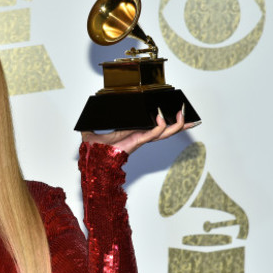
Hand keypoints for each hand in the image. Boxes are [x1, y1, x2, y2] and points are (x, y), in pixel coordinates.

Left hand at [81, 106, 197, 154]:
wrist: (92, 159)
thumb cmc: (95, 150)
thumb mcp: (92, 133)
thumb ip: (90, 126)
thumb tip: (84, 120)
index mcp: (134, 133)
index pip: (155, 127)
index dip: (168, 121)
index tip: (178, 113)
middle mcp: (140, 136)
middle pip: (166, 130)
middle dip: (180, 123)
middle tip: (189, 113)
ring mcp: (140, 139)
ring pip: (165, 132)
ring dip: (176, 123)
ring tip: (182, 113)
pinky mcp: (137, 140)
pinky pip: (153, 133)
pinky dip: (159, 125)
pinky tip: (160, 116)